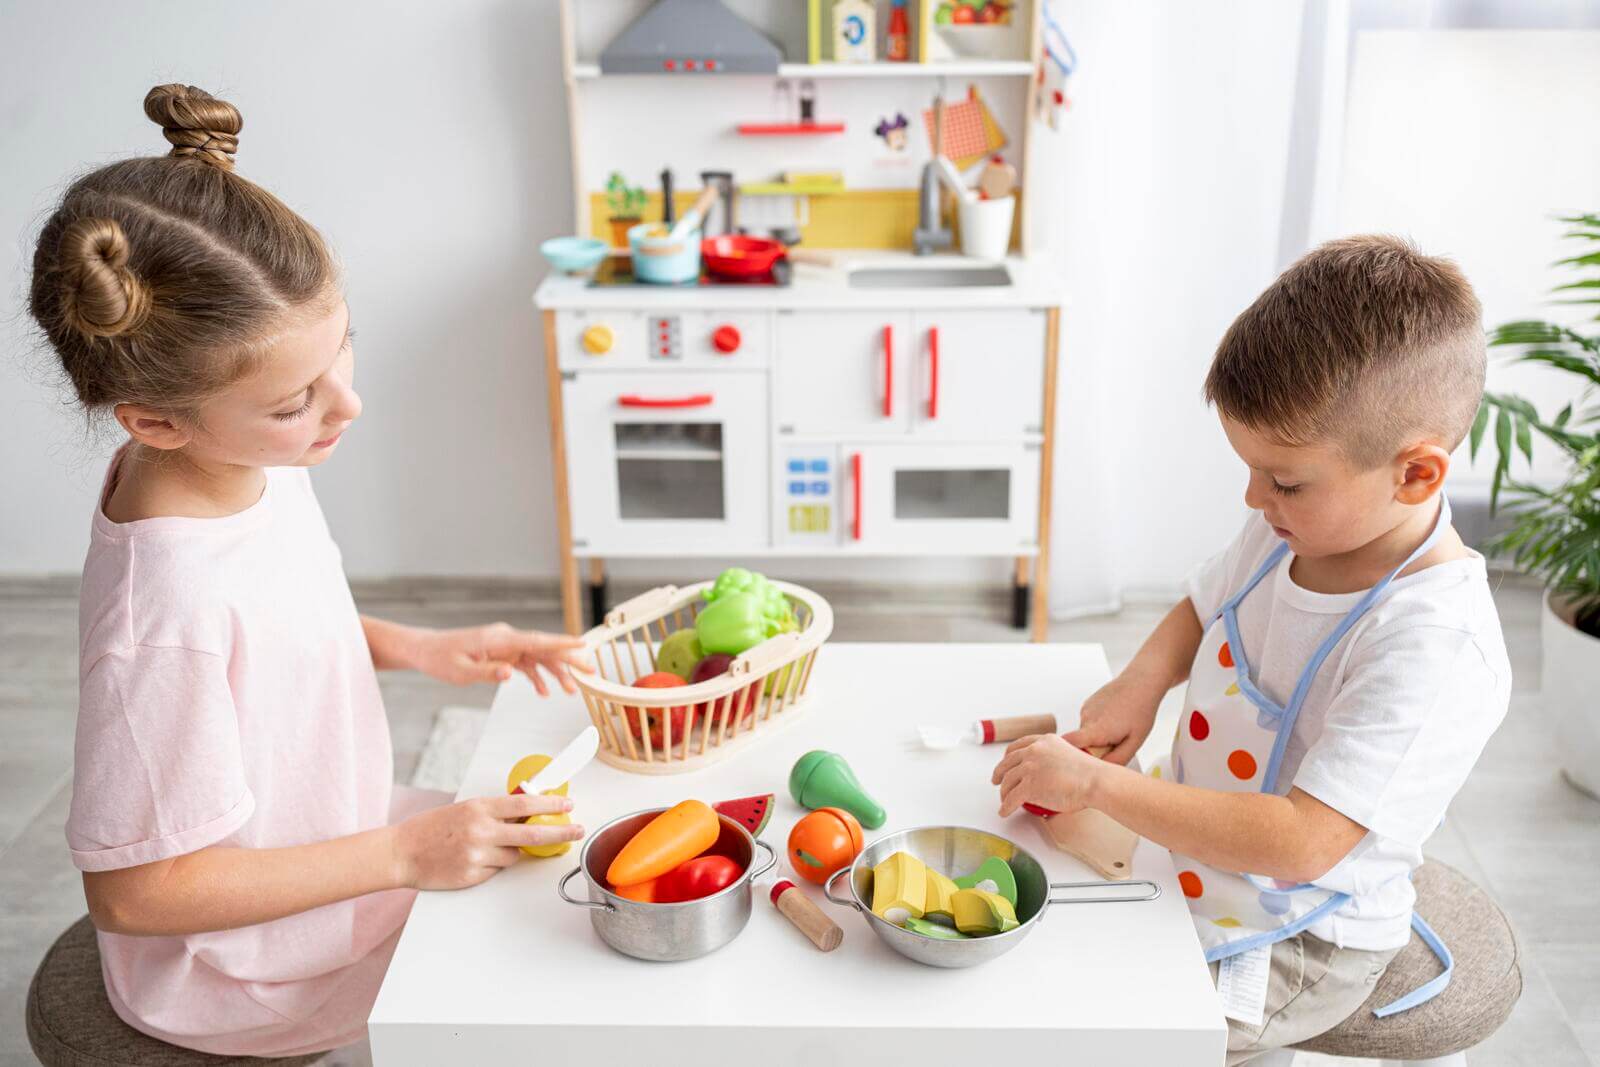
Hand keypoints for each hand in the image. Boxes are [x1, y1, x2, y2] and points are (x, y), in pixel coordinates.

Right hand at [390, 793, 583, 890]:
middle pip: (532, 833)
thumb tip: (526, 812)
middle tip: (577, 830)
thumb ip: (494, 812)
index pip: (524, 805)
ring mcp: (477, 855)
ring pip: (514, 856)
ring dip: (510, 852)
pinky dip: (492, 866)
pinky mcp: (472, 876)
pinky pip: (496, 871)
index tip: (569, 804)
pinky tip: (471, 860)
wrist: (402, 852)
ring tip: (484, 847)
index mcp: (479, 809)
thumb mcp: (465, 809)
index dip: (551, 805)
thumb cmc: (431, 827)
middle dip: (560, 831)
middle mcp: (481, 831)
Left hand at [409, 623, 592, 692]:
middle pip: (544, 647)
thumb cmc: (440, 659)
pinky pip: (526, 664)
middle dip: (569, 659)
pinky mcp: (502, 653)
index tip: (582, 644)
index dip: (561, 643)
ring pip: (539, 657)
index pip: (536, 640)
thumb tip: (511, 673)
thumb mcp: (460, 672)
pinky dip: (537, 676)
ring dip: (556, 672)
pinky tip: (545, 692)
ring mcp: (506, 646)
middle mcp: (507, 639)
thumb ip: (487, 673)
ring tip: (572, 690)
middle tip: (590, 672)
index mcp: (499, 639)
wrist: (426, 650)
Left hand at [990, 733, 1105, 817]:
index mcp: (1044, 741)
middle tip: (997, 781)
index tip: (1005, 763)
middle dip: (999, 773)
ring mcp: (1030, 768)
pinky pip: (1011, 799)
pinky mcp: (1029, 786)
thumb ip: (1052, 758)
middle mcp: (1034, 751)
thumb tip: (1043, 773)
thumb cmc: (1089, 773)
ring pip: (1007, 781)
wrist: (1095, 781)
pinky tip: (1005, 811)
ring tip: (1004, 801)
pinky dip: (1006, 807)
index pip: (1018, 746)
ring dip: (1004, 793)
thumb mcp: (1067, 754)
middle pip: (1007, 763)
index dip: (1008, 757)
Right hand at [1061, 672, 1164, 765]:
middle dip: (1094, 748)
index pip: (1069, 744)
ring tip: (1117, 727)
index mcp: (1097, 729)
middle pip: (1080, 743)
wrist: (1141, 682)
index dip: (1069, 755)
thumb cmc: (1141, 710)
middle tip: (1114, 743)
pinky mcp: (1087, 704)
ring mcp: (1085, 709)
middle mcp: (1087, 718)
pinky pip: (1088, 722)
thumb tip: (1103, 770)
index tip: (1081, 762)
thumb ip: (1118, 759)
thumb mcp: (1135, 742)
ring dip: (1097, 736)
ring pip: (1085, 733)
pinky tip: (1113, 718)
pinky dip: (1098, 724)